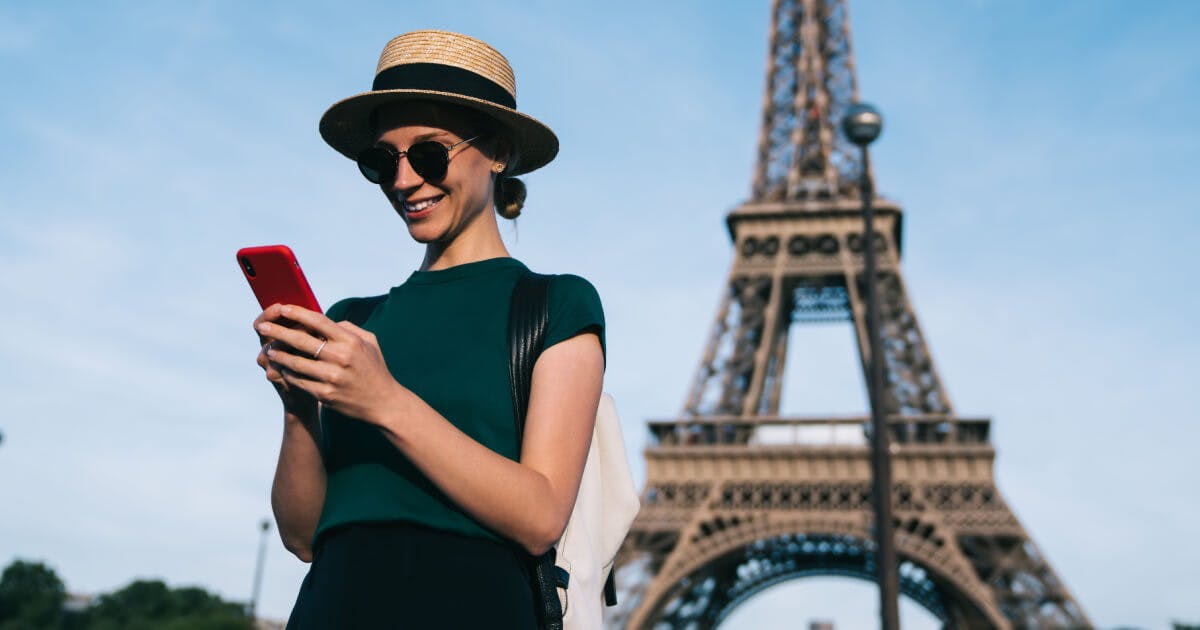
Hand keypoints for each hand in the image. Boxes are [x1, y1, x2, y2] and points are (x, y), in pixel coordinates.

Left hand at [255, 304, 401, 425]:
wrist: (383, 402)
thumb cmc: (374, 368)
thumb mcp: (369, 342)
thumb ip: (347, 328)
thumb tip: (323, 321)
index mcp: (350, 341)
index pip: (318, 321)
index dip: (298, 313)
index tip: (282, 309)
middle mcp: (340, 357)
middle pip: (301, 340)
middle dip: (278, 332)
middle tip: (262, 327)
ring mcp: (332, 377)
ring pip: (295, 362)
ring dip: (279, 355)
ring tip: (270, 350)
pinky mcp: (325, 394)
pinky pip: (299, 381)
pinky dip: (288, 373)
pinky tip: (284, 369)